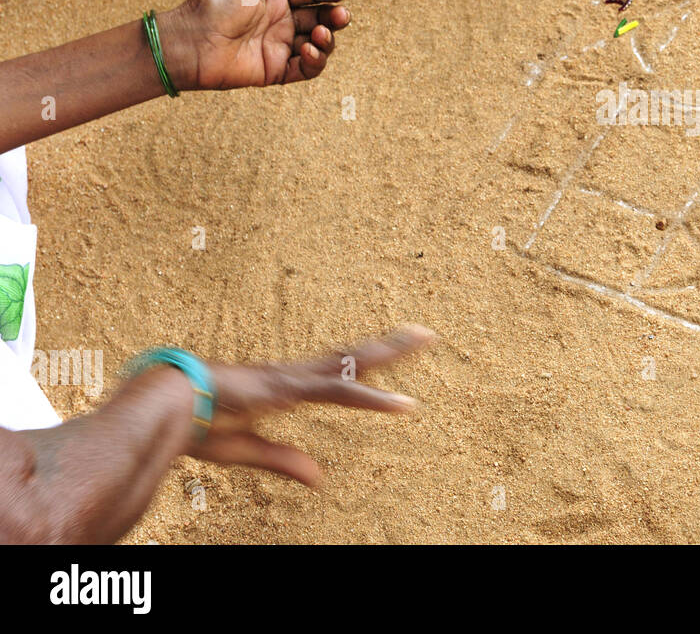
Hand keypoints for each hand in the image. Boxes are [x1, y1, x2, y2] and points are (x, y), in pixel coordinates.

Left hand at [159, 0, 349, 89]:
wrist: (191, 41)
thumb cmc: (213, 3)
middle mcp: (281, 21)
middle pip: (321, 17)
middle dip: (335, 16)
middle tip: (340, 15)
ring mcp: (280, 46)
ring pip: (319, 43)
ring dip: (327, 38)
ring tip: (320, 33)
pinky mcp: (276, 70)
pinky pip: (306, 69)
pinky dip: (315, 61)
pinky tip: (309, 50)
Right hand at [189, 325, 435, 484]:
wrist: (159, 408)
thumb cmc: (191, 425)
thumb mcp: (245, 449)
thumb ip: (284, 460)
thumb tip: (321, 479)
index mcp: (282, 386)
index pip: (333, 372)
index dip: (361, 366)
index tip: (387, 353)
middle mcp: (292, 375)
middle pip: (351, 358)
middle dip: (389, 346)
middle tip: (426, 334)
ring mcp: (292, 378)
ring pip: (352, 365)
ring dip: (391, 354)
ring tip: (426, 340)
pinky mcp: (289, 390)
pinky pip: (339, 393)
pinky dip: (372, 398)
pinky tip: (401, 403)